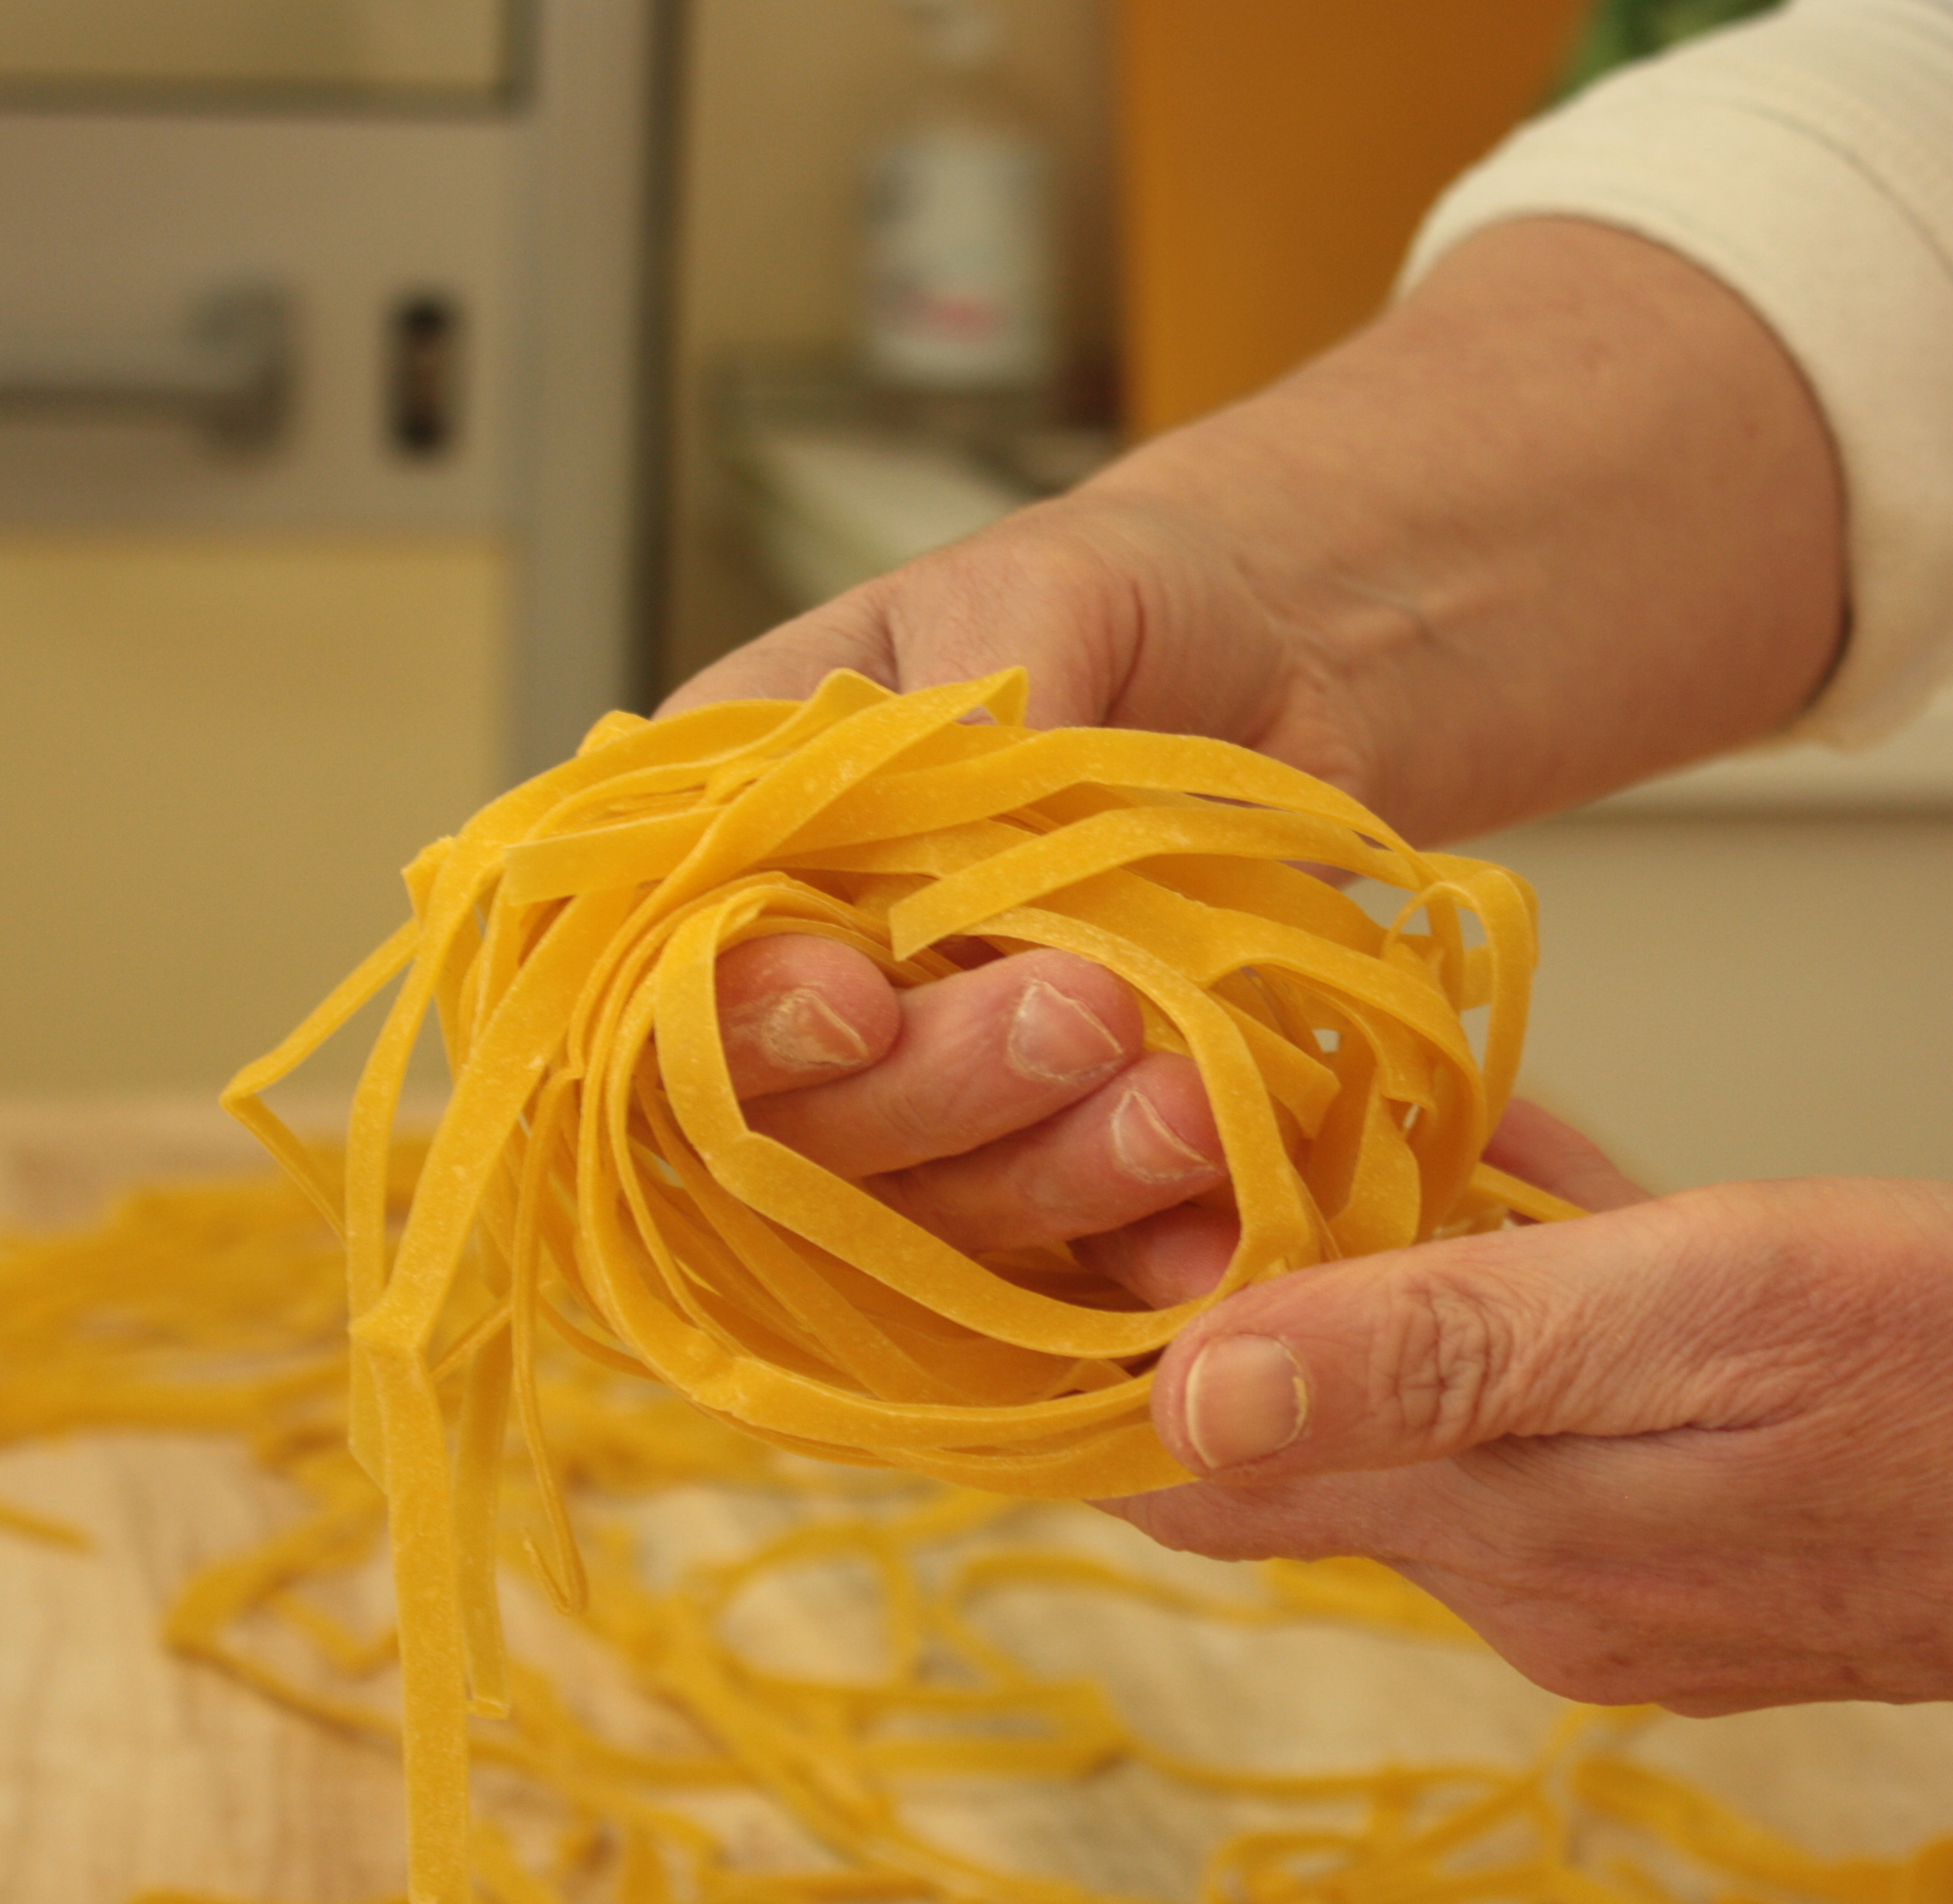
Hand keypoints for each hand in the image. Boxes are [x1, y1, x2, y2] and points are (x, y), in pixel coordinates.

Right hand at [677, 221, 1843, 1271]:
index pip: (660, 971)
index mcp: (723, 839)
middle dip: (932, 1089)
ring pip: (932, 1207)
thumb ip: (971, 714)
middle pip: (794, 1124)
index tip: (854, 994)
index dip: (737, 1015)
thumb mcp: (1032, 598)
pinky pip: (1074, 1256)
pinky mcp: (1053, 1159)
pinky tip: (1218, 1236)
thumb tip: (952, 833)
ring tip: (1190, 1106)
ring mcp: (922, 1099)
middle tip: (1080, 1014)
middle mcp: (797, 993)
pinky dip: (1143, 1252)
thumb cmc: (1122, 603)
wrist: (1293, 659)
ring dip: (1052, 1172)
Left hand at [1102, 1167, 1952, 1721]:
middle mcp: (1538, 1584)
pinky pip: (1547, 1413)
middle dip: (1233, 1281)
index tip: (1083, 1173)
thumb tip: (1187, 1394)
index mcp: (1512, 1535)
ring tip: (1359, 1106)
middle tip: (1208, 1090)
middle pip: (1297, 1437)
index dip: (1111, 1333)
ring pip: (1424, 1410)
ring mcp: (1628, 1576)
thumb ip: (1447, 1356)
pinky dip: (1514, 1295)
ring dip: (1381, 1274)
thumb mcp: (1717, 1310)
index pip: (1200, 1472)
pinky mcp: (1710, 1541)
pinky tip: (1531, 1174)